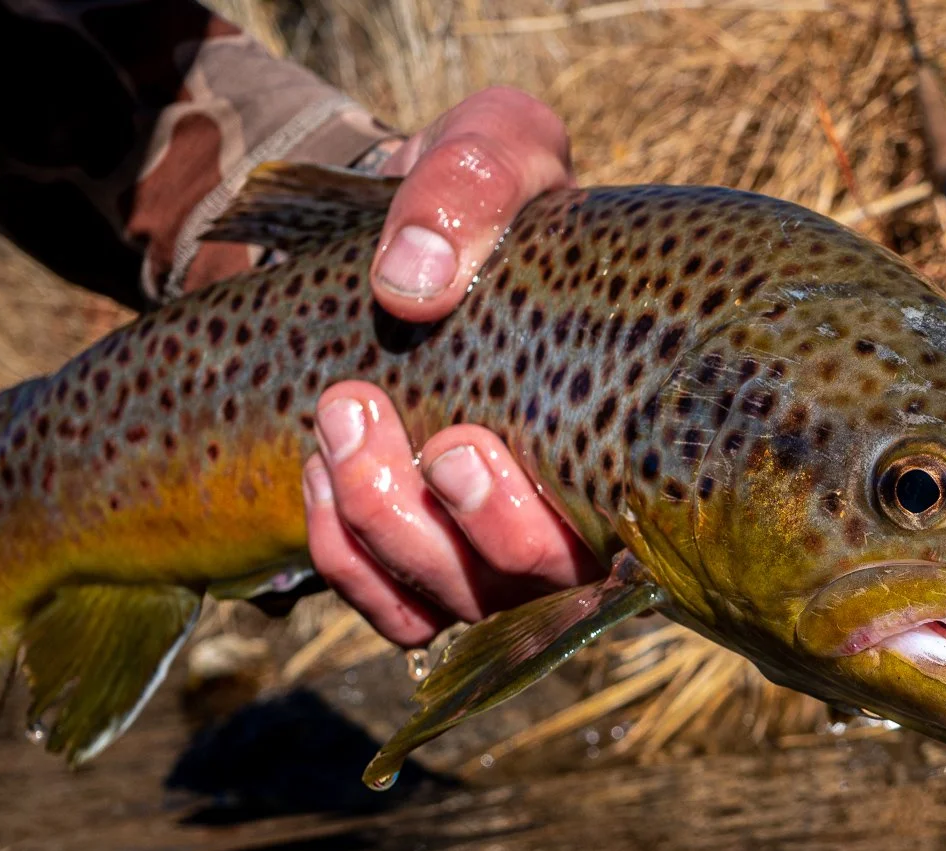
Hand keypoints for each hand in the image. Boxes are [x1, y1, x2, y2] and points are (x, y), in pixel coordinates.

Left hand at [300, 88, 598, 646]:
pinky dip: (342, 549)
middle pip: (522, 583)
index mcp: (629, 433)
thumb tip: (409, 284)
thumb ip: (470, 186)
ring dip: (375, 521)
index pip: (618, 542)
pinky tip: (317, 466)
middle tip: (360, 407)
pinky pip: (390, 603)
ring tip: (334, 414)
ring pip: (450, 599)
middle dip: (436, 522)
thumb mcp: (492, 151)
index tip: (462, 447)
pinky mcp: (428, 562)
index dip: (531, 525)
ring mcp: (503, 548)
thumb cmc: (489, 199)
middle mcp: (580, 512)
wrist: (425, 232)